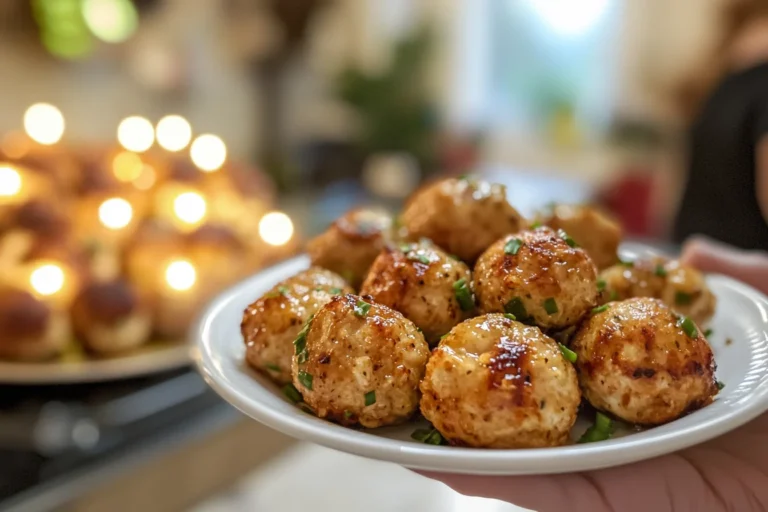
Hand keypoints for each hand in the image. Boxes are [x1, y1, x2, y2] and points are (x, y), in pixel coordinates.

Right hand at [417, 238, 767, 511]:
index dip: (526, 314)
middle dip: (473, 371)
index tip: (469, 286)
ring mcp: (624, 470)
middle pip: (540, 395)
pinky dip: (489, 477)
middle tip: (405, 341)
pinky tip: (431, 454)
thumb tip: (688, 252)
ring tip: (390, 399)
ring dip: (457, 428)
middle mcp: (636, 423)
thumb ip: (747, 281)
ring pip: (525, 449)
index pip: (583, 339)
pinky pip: (550, 492)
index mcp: (668, 378)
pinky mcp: (623, 507)